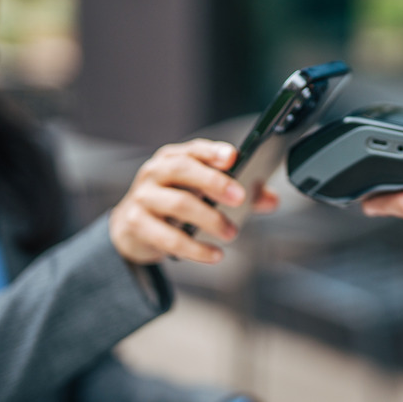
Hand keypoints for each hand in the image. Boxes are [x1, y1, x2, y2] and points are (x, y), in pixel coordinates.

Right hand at [110, 139, 278, 264]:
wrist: (132, 228)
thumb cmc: (175, 204)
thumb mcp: (203, 194)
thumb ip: (239, 194)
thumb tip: (271, 200)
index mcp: (173, 158)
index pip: (194, 149)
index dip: (213, 151)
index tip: (233, 157)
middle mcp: (156, 172)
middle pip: (183, 170)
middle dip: (214, 182)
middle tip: (240, 198)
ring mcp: (143, 197)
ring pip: (177, 204)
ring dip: (210, 219)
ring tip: (231, 232)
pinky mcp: (137, 225)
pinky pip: (168, 237)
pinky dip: (195, 248)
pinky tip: (214, 254)